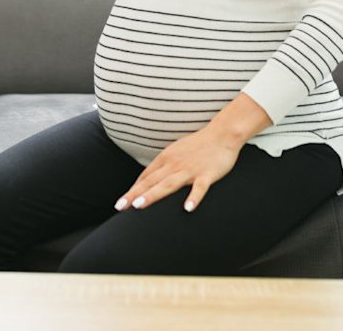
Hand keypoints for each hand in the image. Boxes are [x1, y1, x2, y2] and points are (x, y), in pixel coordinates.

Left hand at [114, 126, 242, 213]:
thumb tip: (148, 179)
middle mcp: (174, 164)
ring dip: (153, 195)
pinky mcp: (207, 174)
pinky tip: (188, 209)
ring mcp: (190, 170)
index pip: (145, 177)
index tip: (120, 204)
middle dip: (135, 194)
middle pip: (151, 181)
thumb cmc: (198, 145)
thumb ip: (162, 166)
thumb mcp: (175, 152)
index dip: (132, 190)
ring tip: (139, 206)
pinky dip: (194, 198)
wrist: (222, 134)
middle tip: (119, 207)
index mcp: (166, 159)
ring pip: (168, 184)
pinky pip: (200, 188)